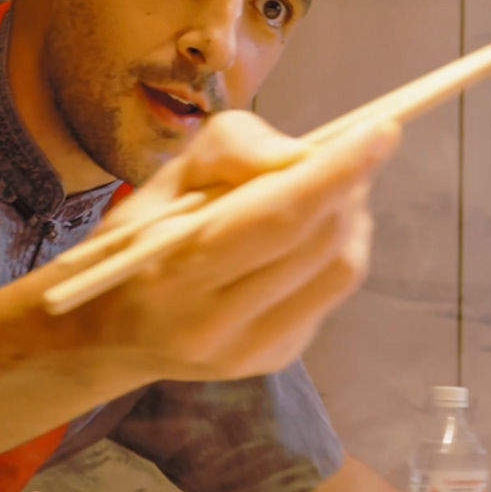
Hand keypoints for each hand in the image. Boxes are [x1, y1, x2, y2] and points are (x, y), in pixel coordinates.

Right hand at [53, 110, 397, 383]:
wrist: (108, 336)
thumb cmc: (136, 241)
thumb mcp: (163, 180)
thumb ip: (229, 151)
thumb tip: (300, 155)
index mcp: (176, 271)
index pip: (277, 218)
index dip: (335, 173)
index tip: (382, 130)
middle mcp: (216, 323)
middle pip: (319, 245)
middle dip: (350, 187)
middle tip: (353, 150)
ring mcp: (251, 351)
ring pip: (340, 273)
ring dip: (351, 219)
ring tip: (331, 191)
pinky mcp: (275, 360)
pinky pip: (331, 295)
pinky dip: (334, 251)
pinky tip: (306, 237)